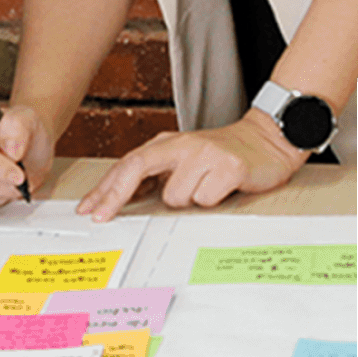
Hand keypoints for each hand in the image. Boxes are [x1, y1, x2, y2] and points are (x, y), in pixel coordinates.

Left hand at [78, 110, 308, 222]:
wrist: (268, 139)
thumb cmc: (222, 156)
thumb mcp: (185, 160)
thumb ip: (158, 175)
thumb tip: (122, 198)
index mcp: (168, 144)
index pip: (128, 164)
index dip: (105, 188)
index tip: (89, 209)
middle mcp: (183, 145)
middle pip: (136, 168)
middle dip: (115, 196)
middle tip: (101, 217)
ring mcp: (205, 154)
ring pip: (176, 196)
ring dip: (189, 200)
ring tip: (207, 188)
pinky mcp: (229, 166)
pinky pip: (206, 199)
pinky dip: (213, 200)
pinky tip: (224, 188)